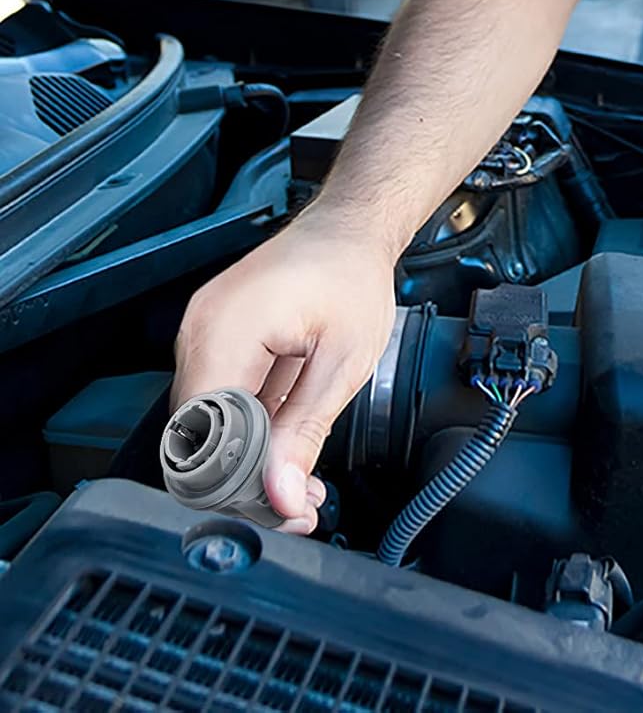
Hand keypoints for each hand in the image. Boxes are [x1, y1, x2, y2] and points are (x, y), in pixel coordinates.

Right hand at [172, 211, 397, 533]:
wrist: (349, 228)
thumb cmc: (350, 275)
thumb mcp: (343, 361)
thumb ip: (306, 430)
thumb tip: (279, 495)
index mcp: (225, 333)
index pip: (203, 437)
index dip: (238, 482)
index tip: (280, 507)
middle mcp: (199, 332)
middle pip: (199, 436)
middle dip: (247, 478)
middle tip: (296, 503)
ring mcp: (201, 334)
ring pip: (208, 423)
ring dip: (251, 457)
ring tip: (299, 479)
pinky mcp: (213, 339)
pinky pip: (219, 397)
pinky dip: (250, 428)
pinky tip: (285, 444)